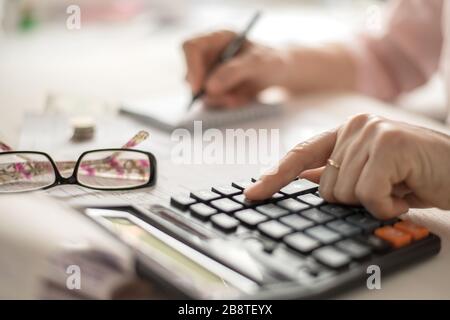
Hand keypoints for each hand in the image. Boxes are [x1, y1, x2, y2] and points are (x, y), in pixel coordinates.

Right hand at [182, 30, 287, 107]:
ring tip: (241, 98)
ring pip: (200, 93)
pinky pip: (210, 102)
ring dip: (220, 100)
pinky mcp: (213, 89)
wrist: (279, 74)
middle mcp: (208, 55)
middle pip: (191, 75)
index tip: (199, 88)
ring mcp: (208, 73)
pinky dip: (224, 105)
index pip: (191, 47)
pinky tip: (240, 99)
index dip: (191, 67)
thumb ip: (234, 71)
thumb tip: (209, 87)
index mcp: (217, 38)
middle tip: (230, 99)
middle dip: (209, 92)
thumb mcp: (258, 62)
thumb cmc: (270, 61)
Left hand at [244, 114, 449, 218]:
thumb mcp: (371, 173)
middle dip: (353, 199)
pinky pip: (368, 194)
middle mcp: (355, 126)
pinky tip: (405, 192)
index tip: (253, 194)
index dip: (275, 176)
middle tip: (384, 189)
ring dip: (373, 202)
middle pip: (325, 186)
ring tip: (398, 188)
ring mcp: (371, 132)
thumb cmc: (416, 174)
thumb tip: (303, 179)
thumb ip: (337, 172)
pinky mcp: (389, 144)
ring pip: (344, 192)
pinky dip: (387, 206)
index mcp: (346, 132)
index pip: (301, 155)